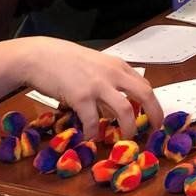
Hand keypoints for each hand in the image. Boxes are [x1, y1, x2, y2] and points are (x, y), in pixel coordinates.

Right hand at [20, 37, 161, 138]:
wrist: (41, 56)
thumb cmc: (68, 61)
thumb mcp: (97, 66)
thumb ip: (111, 82)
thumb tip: (118, 107)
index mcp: (120, 67)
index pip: (146, 86)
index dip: (153, 104)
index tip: (154, 119)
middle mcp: (114, 74)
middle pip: (145, 95)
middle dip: (154, 115)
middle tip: (153, 132)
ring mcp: (98, 85)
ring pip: (125, 110)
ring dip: (128, 128)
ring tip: (125, 139)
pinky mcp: (81, 96)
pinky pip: (94, 120)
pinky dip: (94, 132)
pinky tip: (91, 137)